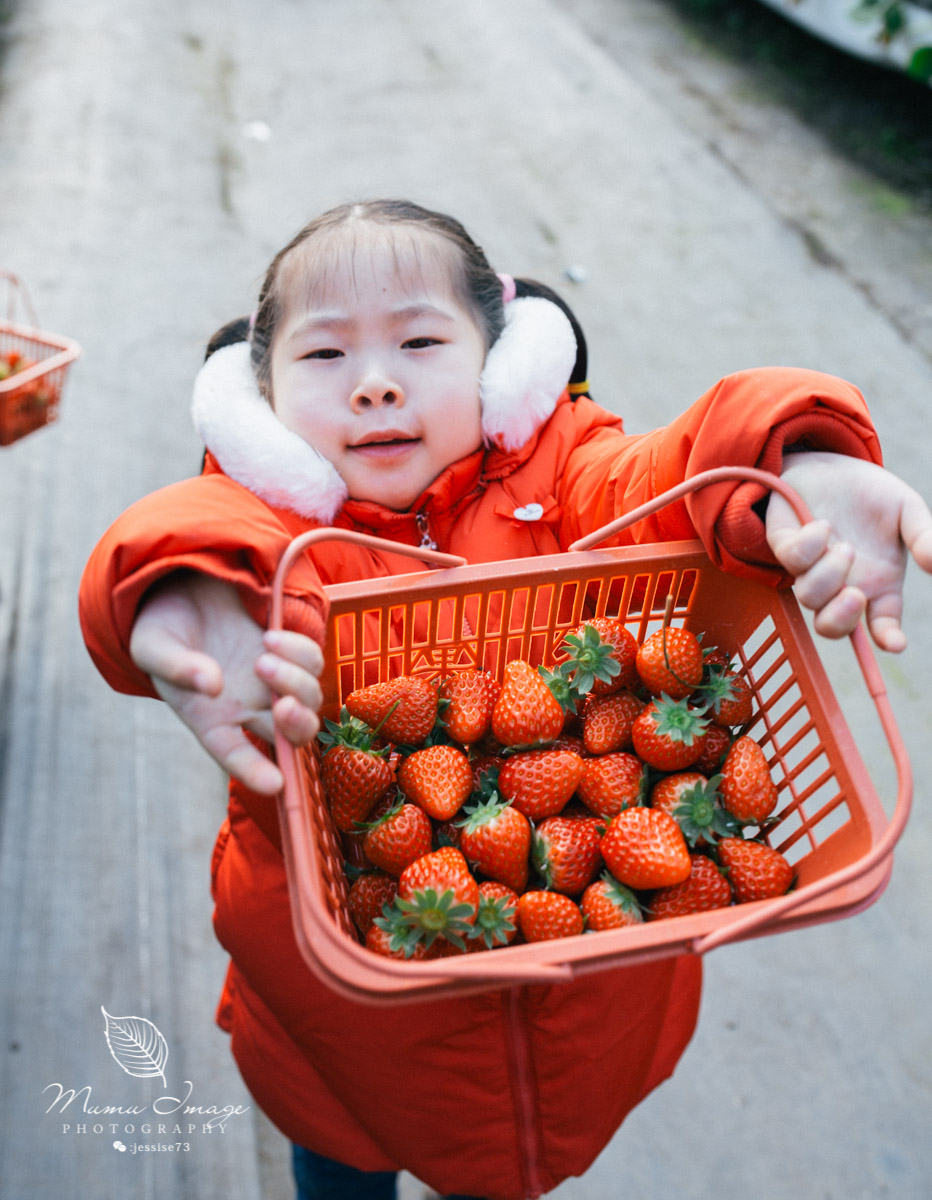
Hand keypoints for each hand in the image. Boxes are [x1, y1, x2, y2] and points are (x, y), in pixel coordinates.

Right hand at [128, 571, 323, 793]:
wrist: (181, 590)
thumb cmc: (161, 628)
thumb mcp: (152, 646)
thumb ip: (177, 668)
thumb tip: (213, 686)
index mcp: (210, 720)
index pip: (235, 755)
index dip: (255, 773)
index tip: (274, 783)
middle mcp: (246, 708)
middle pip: (290, 735)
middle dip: (297, 726)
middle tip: (284, 705)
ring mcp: (271, 681)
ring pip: (309, 699)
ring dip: (296, 682)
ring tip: (262, 654)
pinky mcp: (288, 653)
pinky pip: (313, 663)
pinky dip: (301, 653)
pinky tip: (270, 637)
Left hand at [766, 452, 931, 651]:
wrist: (834, 463)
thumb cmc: (873, 495)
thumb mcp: (907, 511)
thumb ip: (924, 536)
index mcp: (877, 585)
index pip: (881, 626)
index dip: (887, 638)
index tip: (894, 642)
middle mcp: (841, 585)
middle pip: (832, 628)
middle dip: (841, 618)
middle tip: (855, 593)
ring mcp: (810, 569)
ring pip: (809, 597)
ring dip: (828, 575)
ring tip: (844, 545)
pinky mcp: (785, 545)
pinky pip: (790, 560)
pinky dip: (809, 546)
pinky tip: (823, 526)